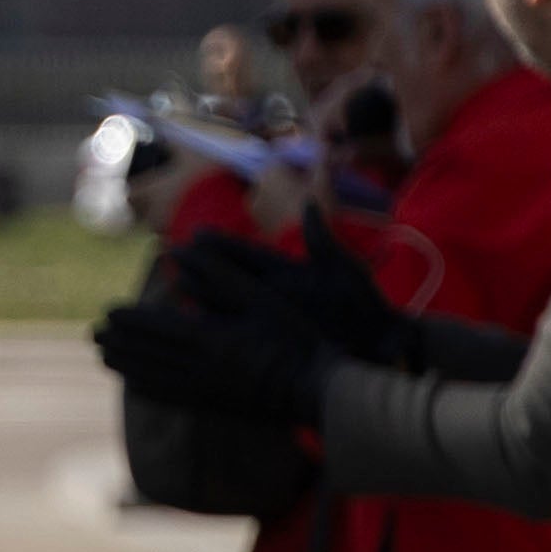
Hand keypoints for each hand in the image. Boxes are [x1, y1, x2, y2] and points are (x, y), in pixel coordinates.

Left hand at [91, 287, 323, 430]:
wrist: (316, 390)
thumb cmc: (295, 337)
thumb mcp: (262, 298)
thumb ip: (221, 276)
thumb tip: (183, 253)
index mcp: (211, 339)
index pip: (158, 328)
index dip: (131, 320)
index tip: (108, 312)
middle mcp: (200, 369)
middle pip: (147, 354)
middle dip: (119, 342)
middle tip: (92, 334)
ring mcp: (204, 392)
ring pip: (151, 378)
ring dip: (124, 366)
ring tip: (102, 356)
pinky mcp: (213, 407)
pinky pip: (169, 398)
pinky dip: (146, 389)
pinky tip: (133, 385)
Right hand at [173, 222, 411, 364]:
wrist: (378, 346)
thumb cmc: (366, 307)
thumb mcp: (344, 272)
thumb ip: (322, 242)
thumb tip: (309, 205)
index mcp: (290, 273)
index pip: (247, 255)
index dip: (222, 245)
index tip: (196, 234)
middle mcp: (274, 294)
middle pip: (228, 278)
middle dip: (199, 268)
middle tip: (172, 257)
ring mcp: (270, 319)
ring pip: (225, 307)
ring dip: (198, 299)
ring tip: (172, 287)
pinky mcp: (270, 344)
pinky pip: (235, 336)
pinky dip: (212, 332)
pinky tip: (189, 329)